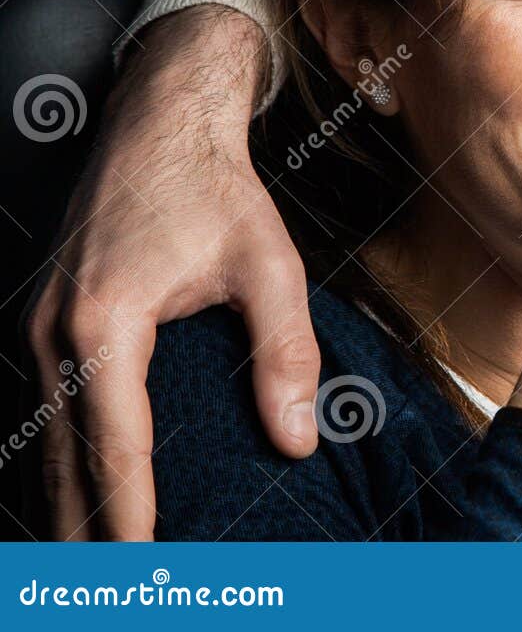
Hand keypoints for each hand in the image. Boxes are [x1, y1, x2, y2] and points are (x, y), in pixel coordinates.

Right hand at [25, 6, 319, 539]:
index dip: (129, 518)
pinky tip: (80, 498)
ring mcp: (35, 329)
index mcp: (105, 324)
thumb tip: (298, 440)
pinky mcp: (41, 324)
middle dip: (84, 537)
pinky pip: (41, 413)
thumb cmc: (216, 191)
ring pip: (40, 444)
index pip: (115, 448)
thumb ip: (286, 353)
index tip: (144, 577)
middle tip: (117, 595)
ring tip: (97, 571)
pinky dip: (58, 464)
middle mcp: (53, 334)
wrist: (159, 123)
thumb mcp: (270, 265)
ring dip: (62, 507)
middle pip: (60, 462)